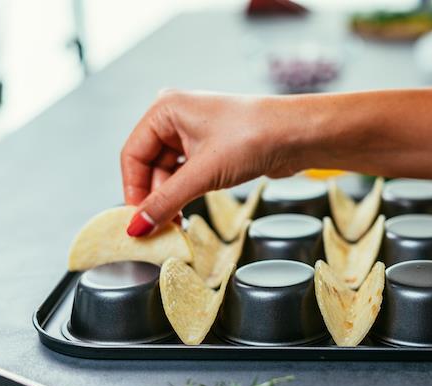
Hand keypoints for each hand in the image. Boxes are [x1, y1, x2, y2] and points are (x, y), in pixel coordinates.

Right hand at [121, 91, 301, 235]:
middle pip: (149, 165)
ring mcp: (195, 133)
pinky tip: (185, 212)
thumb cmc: (254, 137)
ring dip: (170, 199)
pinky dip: (185, 194)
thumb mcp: (204, 172)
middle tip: (155, 229)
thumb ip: (167, 200)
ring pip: (169, 173)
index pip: (133, 154)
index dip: (133, 190)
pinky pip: (188, 174)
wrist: (298, 135)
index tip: (135, 221)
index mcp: (165, 109)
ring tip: (173, 225)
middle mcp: (176, 118)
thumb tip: (137, 227)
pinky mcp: (213, 149)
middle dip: (153, 198)